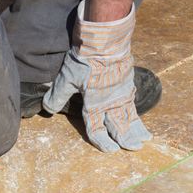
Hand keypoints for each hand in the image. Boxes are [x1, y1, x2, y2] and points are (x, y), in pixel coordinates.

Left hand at [42, 0, 151, 152]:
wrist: (105, 42)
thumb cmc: (85, 60)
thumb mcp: (67, 78)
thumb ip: (57, 95)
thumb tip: (47, 109)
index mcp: (94, 105)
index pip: (97, 129)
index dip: (102, 141)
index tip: (110, 150)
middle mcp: (110, 103)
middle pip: (119, 126)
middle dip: (126, 139)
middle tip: (135, 148)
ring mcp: (122, 93)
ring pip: (130, 117)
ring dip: (137, 129)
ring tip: (145, 139)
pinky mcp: (128, 82)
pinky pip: (134, 103)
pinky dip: (138, 113)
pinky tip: (139, 116)